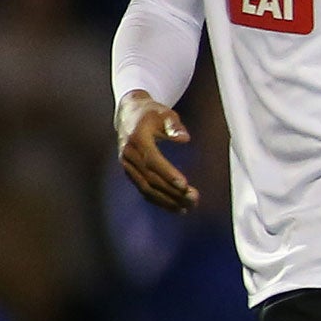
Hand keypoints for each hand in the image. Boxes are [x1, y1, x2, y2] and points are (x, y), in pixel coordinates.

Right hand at [115, 90, 199, 212]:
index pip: (153, 160)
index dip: (168, 174)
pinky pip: (143, 189)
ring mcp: (127, 165)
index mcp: (137, 139)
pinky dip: (159, 200)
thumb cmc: (151, 112)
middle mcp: (129, 154)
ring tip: (188, 207)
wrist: (128, 113)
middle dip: (172, 192)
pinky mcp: (130, 171)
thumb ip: (174, 125)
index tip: (184, 185)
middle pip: (151, 178)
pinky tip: (176, 207)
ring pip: (146, 188)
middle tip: (194, 199)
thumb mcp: (165, 112)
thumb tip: (184, 138)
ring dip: (167, 200)